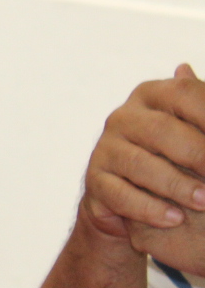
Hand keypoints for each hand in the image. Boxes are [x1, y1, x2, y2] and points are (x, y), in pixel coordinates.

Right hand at [83, 64, 204, 272]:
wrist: (129, 195)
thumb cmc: (173, 156)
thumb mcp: (192, 128)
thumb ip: (201, 107)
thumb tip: (187, 69)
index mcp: (152, 95)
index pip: (184, 93)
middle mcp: (123, 117)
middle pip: (161, 130)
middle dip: (198, 155)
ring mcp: (105, 148)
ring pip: (140, 165)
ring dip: (177, 186)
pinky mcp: (94, 181)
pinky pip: (120, 195)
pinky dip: (150, 209)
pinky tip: (175, 218)